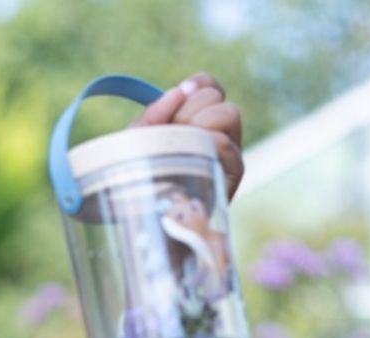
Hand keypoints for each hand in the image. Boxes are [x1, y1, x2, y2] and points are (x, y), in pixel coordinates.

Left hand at [128, 72, 243, 200]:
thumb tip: (180, 90)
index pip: (210, 87)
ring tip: (180, 149)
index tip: (175, 102)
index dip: (195, 86)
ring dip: (200, 124)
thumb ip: (155, 112)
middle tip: (170, 137)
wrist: (141, 220)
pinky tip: (192, 156)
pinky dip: (208, 144)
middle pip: (217, 97)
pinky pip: (228, 144)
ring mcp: (228, 154)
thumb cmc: (138, 180)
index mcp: (197, 122)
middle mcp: (217, 134)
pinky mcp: (232, 175)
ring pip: (229, 113)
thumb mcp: (137, 141)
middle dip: (189, 109)